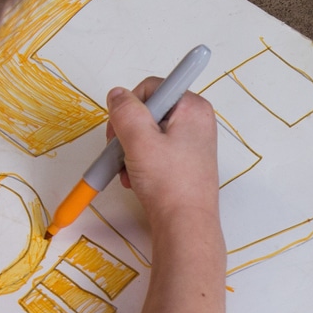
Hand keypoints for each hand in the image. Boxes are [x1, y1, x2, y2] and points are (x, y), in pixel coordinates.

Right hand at [107, 77, 219, 226]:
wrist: (184, 225)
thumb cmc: (170, 185)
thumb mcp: (139, 140)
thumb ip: (125, 111)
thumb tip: (118, 94)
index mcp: (193, 108)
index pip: (152, 87)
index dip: (130, 107)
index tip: (122, 129)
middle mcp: (195, 122)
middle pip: (147, 111)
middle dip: (128, 132)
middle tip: (122, 151)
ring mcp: (190, 143)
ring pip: (147, 134)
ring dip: (130, 151)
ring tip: (129, 170)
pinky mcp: (183, 162)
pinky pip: (153, 151)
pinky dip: (139, 163)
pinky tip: (135, 178)